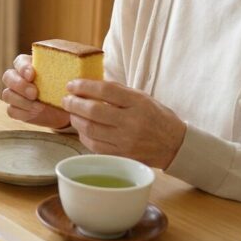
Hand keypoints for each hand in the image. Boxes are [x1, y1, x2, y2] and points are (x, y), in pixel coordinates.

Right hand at [1, 54, 70, 128]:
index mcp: (30, 65)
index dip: (23, 67)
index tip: (32, 74)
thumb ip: (72, 65)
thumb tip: (84, 55)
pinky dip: (22, 112)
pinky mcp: (17, 109)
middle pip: (8, 76)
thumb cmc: (67, 86)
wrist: (65, 108)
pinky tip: (35, 113)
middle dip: (20, 85)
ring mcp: (16, 94)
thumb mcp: (72, 74)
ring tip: (38, 107)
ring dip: (21, 101)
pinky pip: (11, 110)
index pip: (19, 61)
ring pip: (7, 94)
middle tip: (34, 93)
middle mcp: (19, 78)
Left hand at [64, 79, 186, 168]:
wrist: (175, 145)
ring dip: (75, 119)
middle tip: (65, 99)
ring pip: (90, 130)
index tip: (71, 84)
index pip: (105, 91)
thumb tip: (88, 84)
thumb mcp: (142, 97)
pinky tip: (82, 128)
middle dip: (73, 104)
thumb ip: (117, 91)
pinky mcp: (122, 156)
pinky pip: (94, 146)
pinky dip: (84, 136)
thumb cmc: (156, 117)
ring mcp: (126, 141)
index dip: (84, 86)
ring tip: (72, 113)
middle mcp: (132, 122)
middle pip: (94, 111)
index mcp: (138, 103)